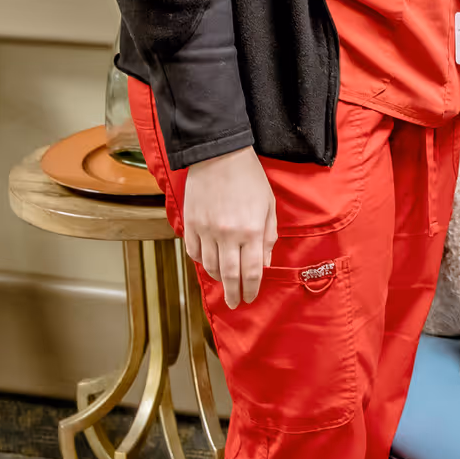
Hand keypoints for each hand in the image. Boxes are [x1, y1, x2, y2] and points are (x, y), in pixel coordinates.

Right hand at [183, 147, 276, 309]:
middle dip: (233, 293)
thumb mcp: (268, 206)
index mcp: (251, 231)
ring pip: (209, 266)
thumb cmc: (250, 178)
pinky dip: (200, 261)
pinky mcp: (191, 223)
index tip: (249, 298)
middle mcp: (228, 235)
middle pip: (229, 275)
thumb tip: (264, 263)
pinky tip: (208, 262)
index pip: (252, 272)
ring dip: (217, 278)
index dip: (251, 289)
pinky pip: (194, 251)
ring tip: (224, 283)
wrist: (219, 155)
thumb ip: (268, 236)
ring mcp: (206, 230)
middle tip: (235, 303)